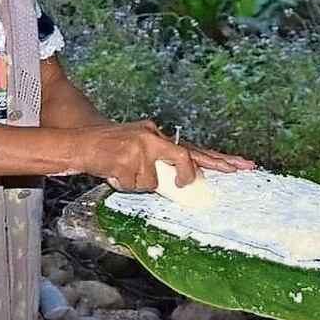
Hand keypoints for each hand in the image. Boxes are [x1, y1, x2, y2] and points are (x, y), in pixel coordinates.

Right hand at [80, 120, 254, 190]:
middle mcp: (154, 136)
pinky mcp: (128, 158)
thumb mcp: (139, 148)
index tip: (239, 165)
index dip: (217, 159)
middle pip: (184, 156)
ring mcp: (141, 147)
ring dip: (138, 184)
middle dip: (195, 171)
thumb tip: (180, 181)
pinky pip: (136, 184)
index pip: (193, 149)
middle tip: (202, 179)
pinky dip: (124, 184)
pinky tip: (113, 173)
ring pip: (154, 181)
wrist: (80, 143)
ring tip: (122, 173)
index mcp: (158, 135)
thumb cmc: (110, 150)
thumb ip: (160, 161)